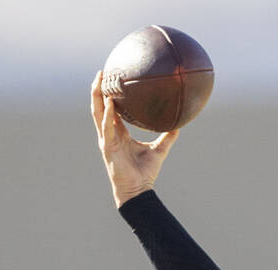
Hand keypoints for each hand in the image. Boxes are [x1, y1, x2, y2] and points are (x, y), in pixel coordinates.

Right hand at [90, 71, 178, 206]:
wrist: (138, 190)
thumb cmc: (145, 172)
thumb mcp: (159, 150)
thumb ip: (168, 136)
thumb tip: (179, 124)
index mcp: (118, 133)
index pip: (111, 110)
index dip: (109, 95)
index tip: (112, 79)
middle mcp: (109, 134)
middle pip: (99, 106)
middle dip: (98, 89)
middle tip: (102, 72)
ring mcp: (106, 140)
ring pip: (98, 113)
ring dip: (98, 96)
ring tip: (100, 79)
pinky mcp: (107, 147)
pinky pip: (106, 127)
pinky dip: (108, 114)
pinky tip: (110, 102)